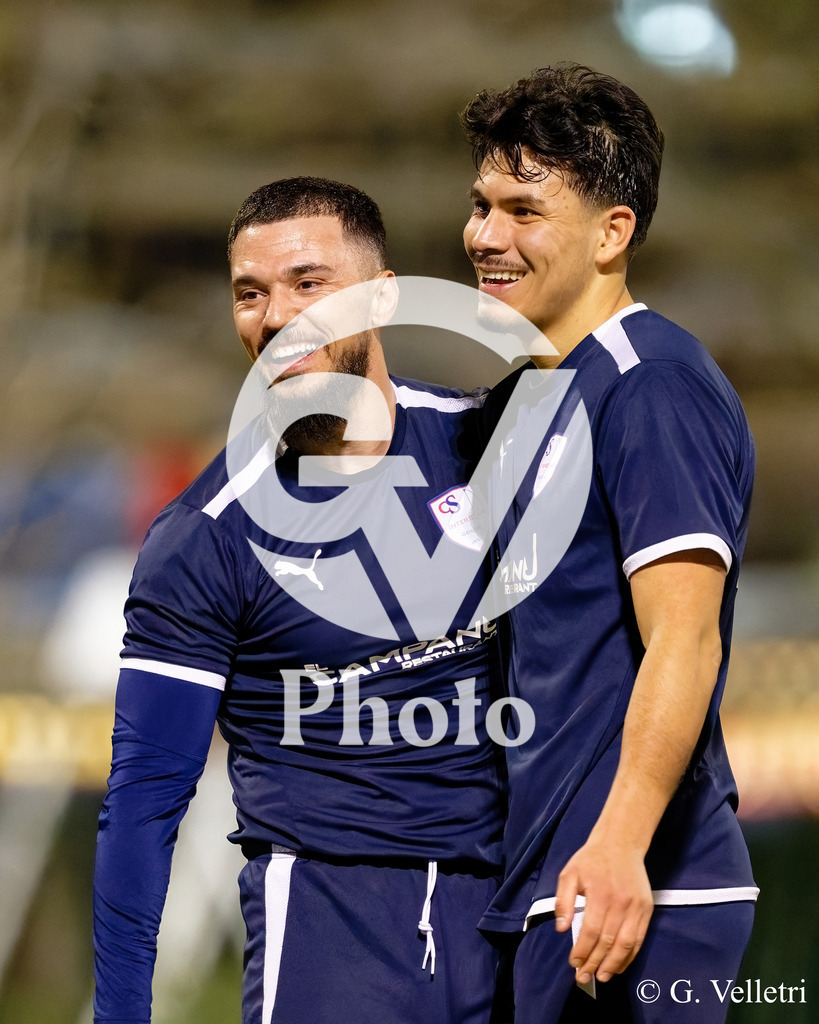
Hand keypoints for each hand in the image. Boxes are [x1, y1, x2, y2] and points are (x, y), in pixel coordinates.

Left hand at [554, 835, 653, 984]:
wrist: (621, 843)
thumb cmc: (591, 860)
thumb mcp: (569, 873)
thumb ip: (563, 900)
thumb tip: (560, 928)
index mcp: (600, 893)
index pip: (591, 931)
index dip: (582, 950)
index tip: (574, 963)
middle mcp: (621, 902)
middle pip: (608, 941)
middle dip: (595, 963)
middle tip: (584, 977)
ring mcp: (636, 907)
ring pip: (626, 944)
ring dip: (613, 964)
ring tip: (601, 977)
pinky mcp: (647, 909)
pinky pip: (639, 938)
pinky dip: (630, 956)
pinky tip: (618, 965)